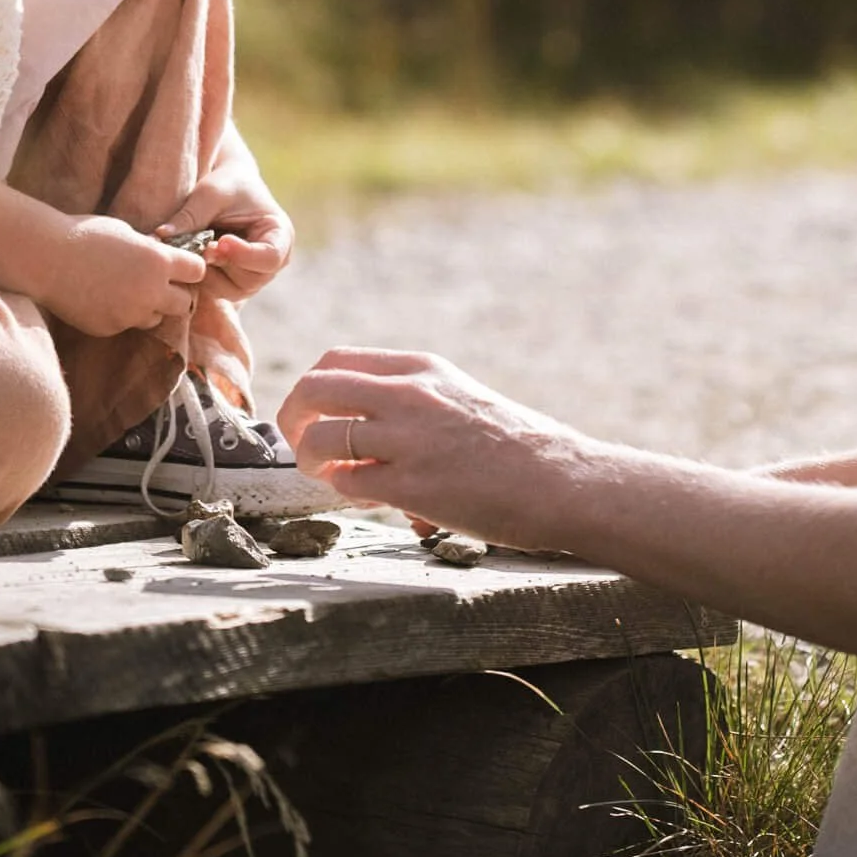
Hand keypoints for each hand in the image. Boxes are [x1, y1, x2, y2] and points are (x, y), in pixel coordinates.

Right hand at [37, 215, 207, 338]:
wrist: (45, 257)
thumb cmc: (84, 235)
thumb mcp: (127, 233)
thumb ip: (150, 250)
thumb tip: (165, 257)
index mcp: (158, 261)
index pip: (197, 271)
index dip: (189, 268)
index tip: (180, 267)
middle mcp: (150, 291)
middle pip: (185, 304)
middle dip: (176, 295)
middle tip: (159, 285)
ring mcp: (129, 314)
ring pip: (156, 319)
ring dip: (149, 308)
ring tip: (126, 291)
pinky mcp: (110, 328)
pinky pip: (126, 325)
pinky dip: (120, 315)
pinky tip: (102, 298)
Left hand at [155, 145, 292, 302]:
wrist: (224, 190)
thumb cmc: (225, 184)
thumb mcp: (210, 193)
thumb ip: (192, 216)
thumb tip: (160, 237)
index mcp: (281, 235)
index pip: (270, 257)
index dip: (244, 255)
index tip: (221, 241)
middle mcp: (272, 262)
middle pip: (250, 279)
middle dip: (221, 265)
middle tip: (201, 247)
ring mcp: (253, 277)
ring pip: (230, 290)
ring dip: (208, 273)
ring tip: (195, 249)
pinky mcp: (233, 284)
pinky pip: (216, 292)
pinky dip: (201, 278)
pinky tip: (192, 257)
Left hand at [277, 348, 584, 548]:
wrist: (562, 480)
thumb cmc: (517, 446)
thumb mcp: (460, 397)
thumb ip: (412, 401)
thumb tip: (364, 429)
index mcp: (422, 368)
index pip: (336, 360)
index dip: (313, 390)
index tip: (316, 415)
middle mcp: (409, 394)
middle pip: (314, 388)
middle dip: (294, 419)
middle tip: (302, 444)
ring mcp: (408, 439)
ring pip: (319, 437)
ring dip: (312, 460)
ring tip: (331, 476)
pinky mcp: (411, 485)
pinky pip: (346, 482)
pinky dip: (343, 490)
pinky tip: (364, 495)